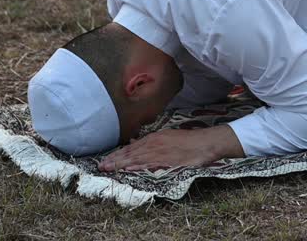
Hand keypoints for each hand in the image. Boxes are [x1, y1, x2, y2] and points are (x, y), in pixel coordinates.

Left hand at [98, 125, 243, 171]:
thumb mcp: (168, 137)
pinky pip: (149, 164)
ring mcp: (160, 151)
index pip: (131, 147)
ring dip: (121, 164)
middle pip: (130, 152)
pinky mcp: (167, 160)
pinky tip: (128, 170)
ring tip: (108, 169)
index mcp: (154, 138)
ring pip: (136, 158)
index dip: (117, 154)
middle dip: (114, 159)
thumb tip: (136, 144)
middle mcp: (154, 143)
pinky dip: (137, 166)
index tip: (106, 161)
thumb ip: (153, 142)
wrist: (206, 142)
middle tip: (100, 167)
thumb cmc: (189, 141)